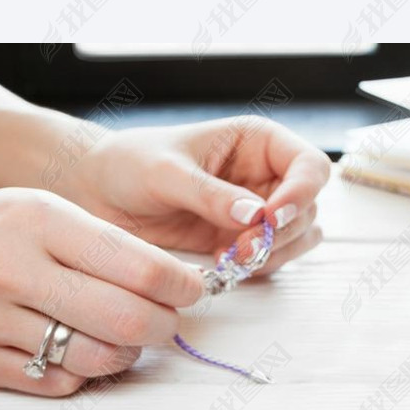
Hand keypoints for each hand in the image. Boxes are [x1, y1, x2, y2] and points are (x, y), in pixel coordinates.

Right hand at [0, 189, 203, 394]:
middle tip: (167, 324)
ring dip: (126, 357)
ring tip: (124, 340)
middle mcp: (13, 271)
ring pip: (96, 359)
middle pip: (125, 320)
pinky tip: (80, 355)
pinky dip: (83, 374)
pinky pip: (57, 384)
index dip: (179, 286)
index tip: (191, 291)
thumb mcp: (34, 208)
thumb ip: (97, 241)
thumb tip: (170, 282)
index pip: (137, 265)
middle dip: (163, 328)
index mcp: (37, 220)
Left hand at [65, 117, 329, 268]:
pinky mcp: (239, 242)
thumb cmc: (130, 165)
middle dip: (283, 233)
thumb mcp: (166, 172)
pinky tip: (226, 267)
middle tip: (243, 248)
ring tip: (232, 259)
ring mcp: (255, 213)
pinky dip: (259, 268)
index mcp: (256, 141)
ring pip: (297, 238)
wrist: (100, 194)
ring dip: (275, 255)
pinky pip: (271, 260)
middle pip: (308, 208)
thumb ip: (210, 194)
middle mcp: (264, 175)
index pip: (309, 165)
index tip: (272, 218)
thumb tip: (255, 215)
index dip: (302, 193)